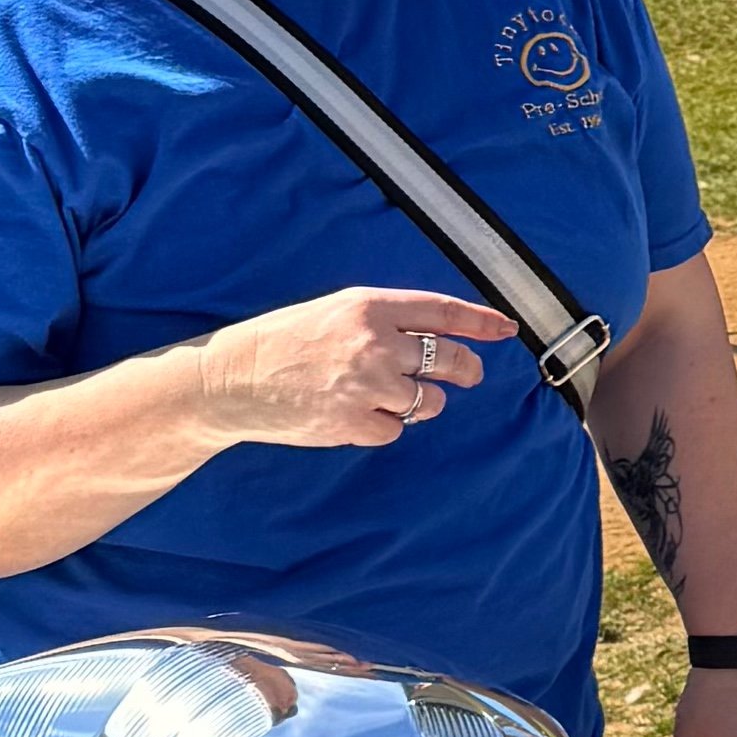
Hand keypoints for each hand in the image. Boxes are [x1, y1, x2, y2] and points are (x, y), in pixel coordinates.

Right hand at [192, 291, 514, 450]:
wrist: (230, 379)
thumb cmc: (285, 341)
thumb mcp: (335, 312)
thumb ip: (386, 320)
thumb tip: (443, 336)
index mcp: (369, 306)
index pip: (442, 311)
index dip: (481, 322)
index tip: (507, 329)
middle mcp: (374, 343)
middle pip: (451, 361)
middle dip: (467, 370)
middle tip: (467, 374)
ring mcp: (366, 385)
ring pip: (429, 402)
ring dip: (418, 402)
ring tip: (383, 394)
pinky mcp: (355, 422)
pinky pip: (395, 429)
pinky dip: (382, 425)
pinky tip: (353, 413)